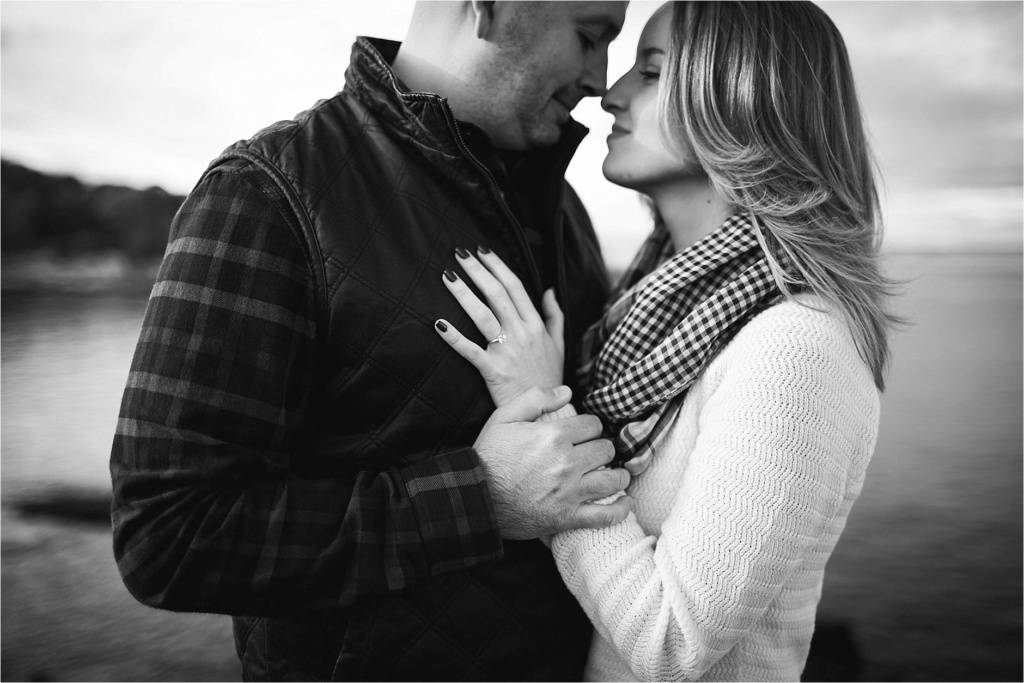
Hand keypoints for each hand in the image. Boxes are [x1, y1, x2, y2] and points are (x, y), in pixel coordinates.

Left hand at [435, 246, 563, 407]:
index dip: (497, 266)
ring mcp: (507, 351)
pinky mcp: (494, 370)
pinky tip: (438, 323)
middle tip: (458, 253)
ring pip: (483, 315)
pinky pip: (470, 351)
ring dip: (464, 294)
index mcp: (536, 324)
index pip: (515, 286)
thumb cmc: (549, 378)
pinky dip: (454, 337)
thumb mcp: (559, 344)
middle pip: (497, 294)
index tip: (482, 250)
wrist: (547, 412)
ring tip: (447, 276)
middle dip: (477, 271)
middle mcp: (522, 333)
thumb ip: (554, 315)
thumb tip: (549, 289)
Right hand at [473, 385, 632, 539]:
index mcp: (553, 436)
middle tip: (594, 454)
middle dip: (602, 449)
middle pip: (606, 450)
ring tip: (613, 474)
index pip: (593, 425)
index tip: (583, 434)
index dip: (590, 428)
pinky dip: (620, 509)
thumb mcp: (504, 417)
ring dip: (617, 475)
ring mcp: (569, 492)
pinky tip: (624, 502)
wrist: (475, 497)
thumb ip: (536, 397)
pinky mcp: (568, 517)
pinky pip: (605, 515)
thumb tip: (567, 392)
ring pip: (613, 479)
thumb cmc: (488, 456)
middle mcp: (566, 463)